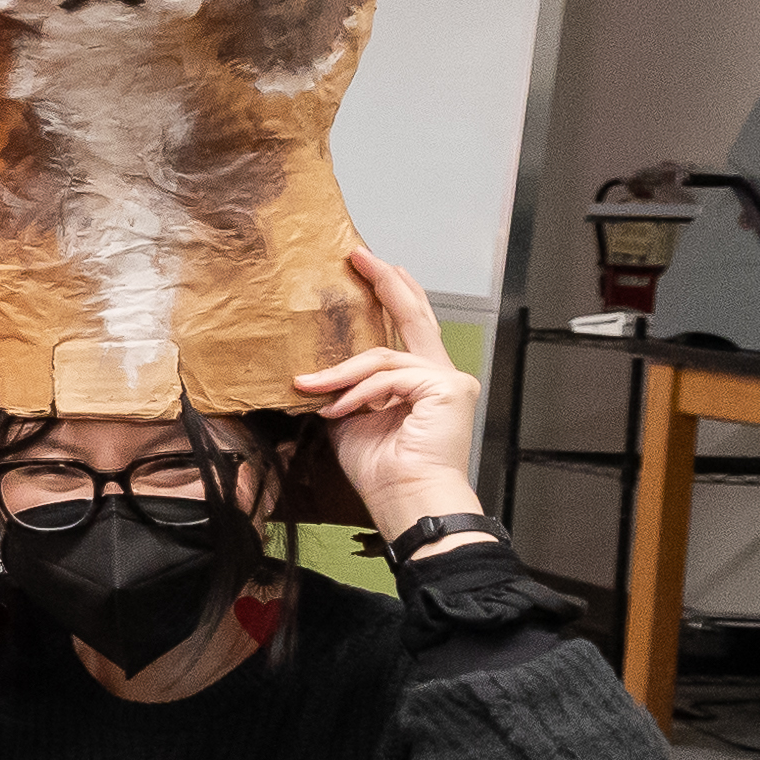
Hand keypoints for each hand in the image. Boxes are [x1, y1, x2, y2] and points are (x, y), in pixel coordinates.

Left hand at [293, 248, 483, 526]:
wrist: (407, 501)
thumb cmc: (384, 472)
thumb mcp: (351, 420)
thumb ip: (343, 390)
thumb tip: (314, 372)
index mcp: (419, 384)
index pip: (406, 330)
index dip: (390, 295)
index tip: (368, 269)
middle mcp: (440, 376)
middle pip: (414, 317)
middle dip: (385, 283)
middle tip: (359, 257)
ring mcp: (448, 380)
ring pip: (382, 356)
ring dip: (340, 373)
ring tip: (312, 388)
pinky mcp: (447, 388)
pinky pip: (388, 377)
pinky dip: (358, 394)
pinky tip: (338, 411)